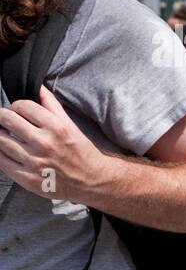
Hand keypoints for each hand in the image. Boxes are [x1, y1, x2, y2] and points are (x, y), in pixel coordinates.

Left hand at [0, 86, 105, 200]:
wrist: (92, 181)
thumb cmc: (81, 152)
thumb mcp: (71, 126)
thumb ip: (52, 106)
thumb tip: (39, 88)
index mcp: (56, 127)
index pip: (22, 106)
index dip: (18, 106)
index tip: (19, 111)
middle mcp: (44, 143)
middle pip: (7, 119)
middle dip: (4, 117)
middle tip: (7, 121)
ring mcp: (34, 162)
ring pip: (0, 140)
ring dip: (1, 135)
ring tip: (8, 136)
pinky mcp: (27, 178)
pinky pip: (1, 161)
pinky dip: (0, 153)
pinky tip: (7, 151)